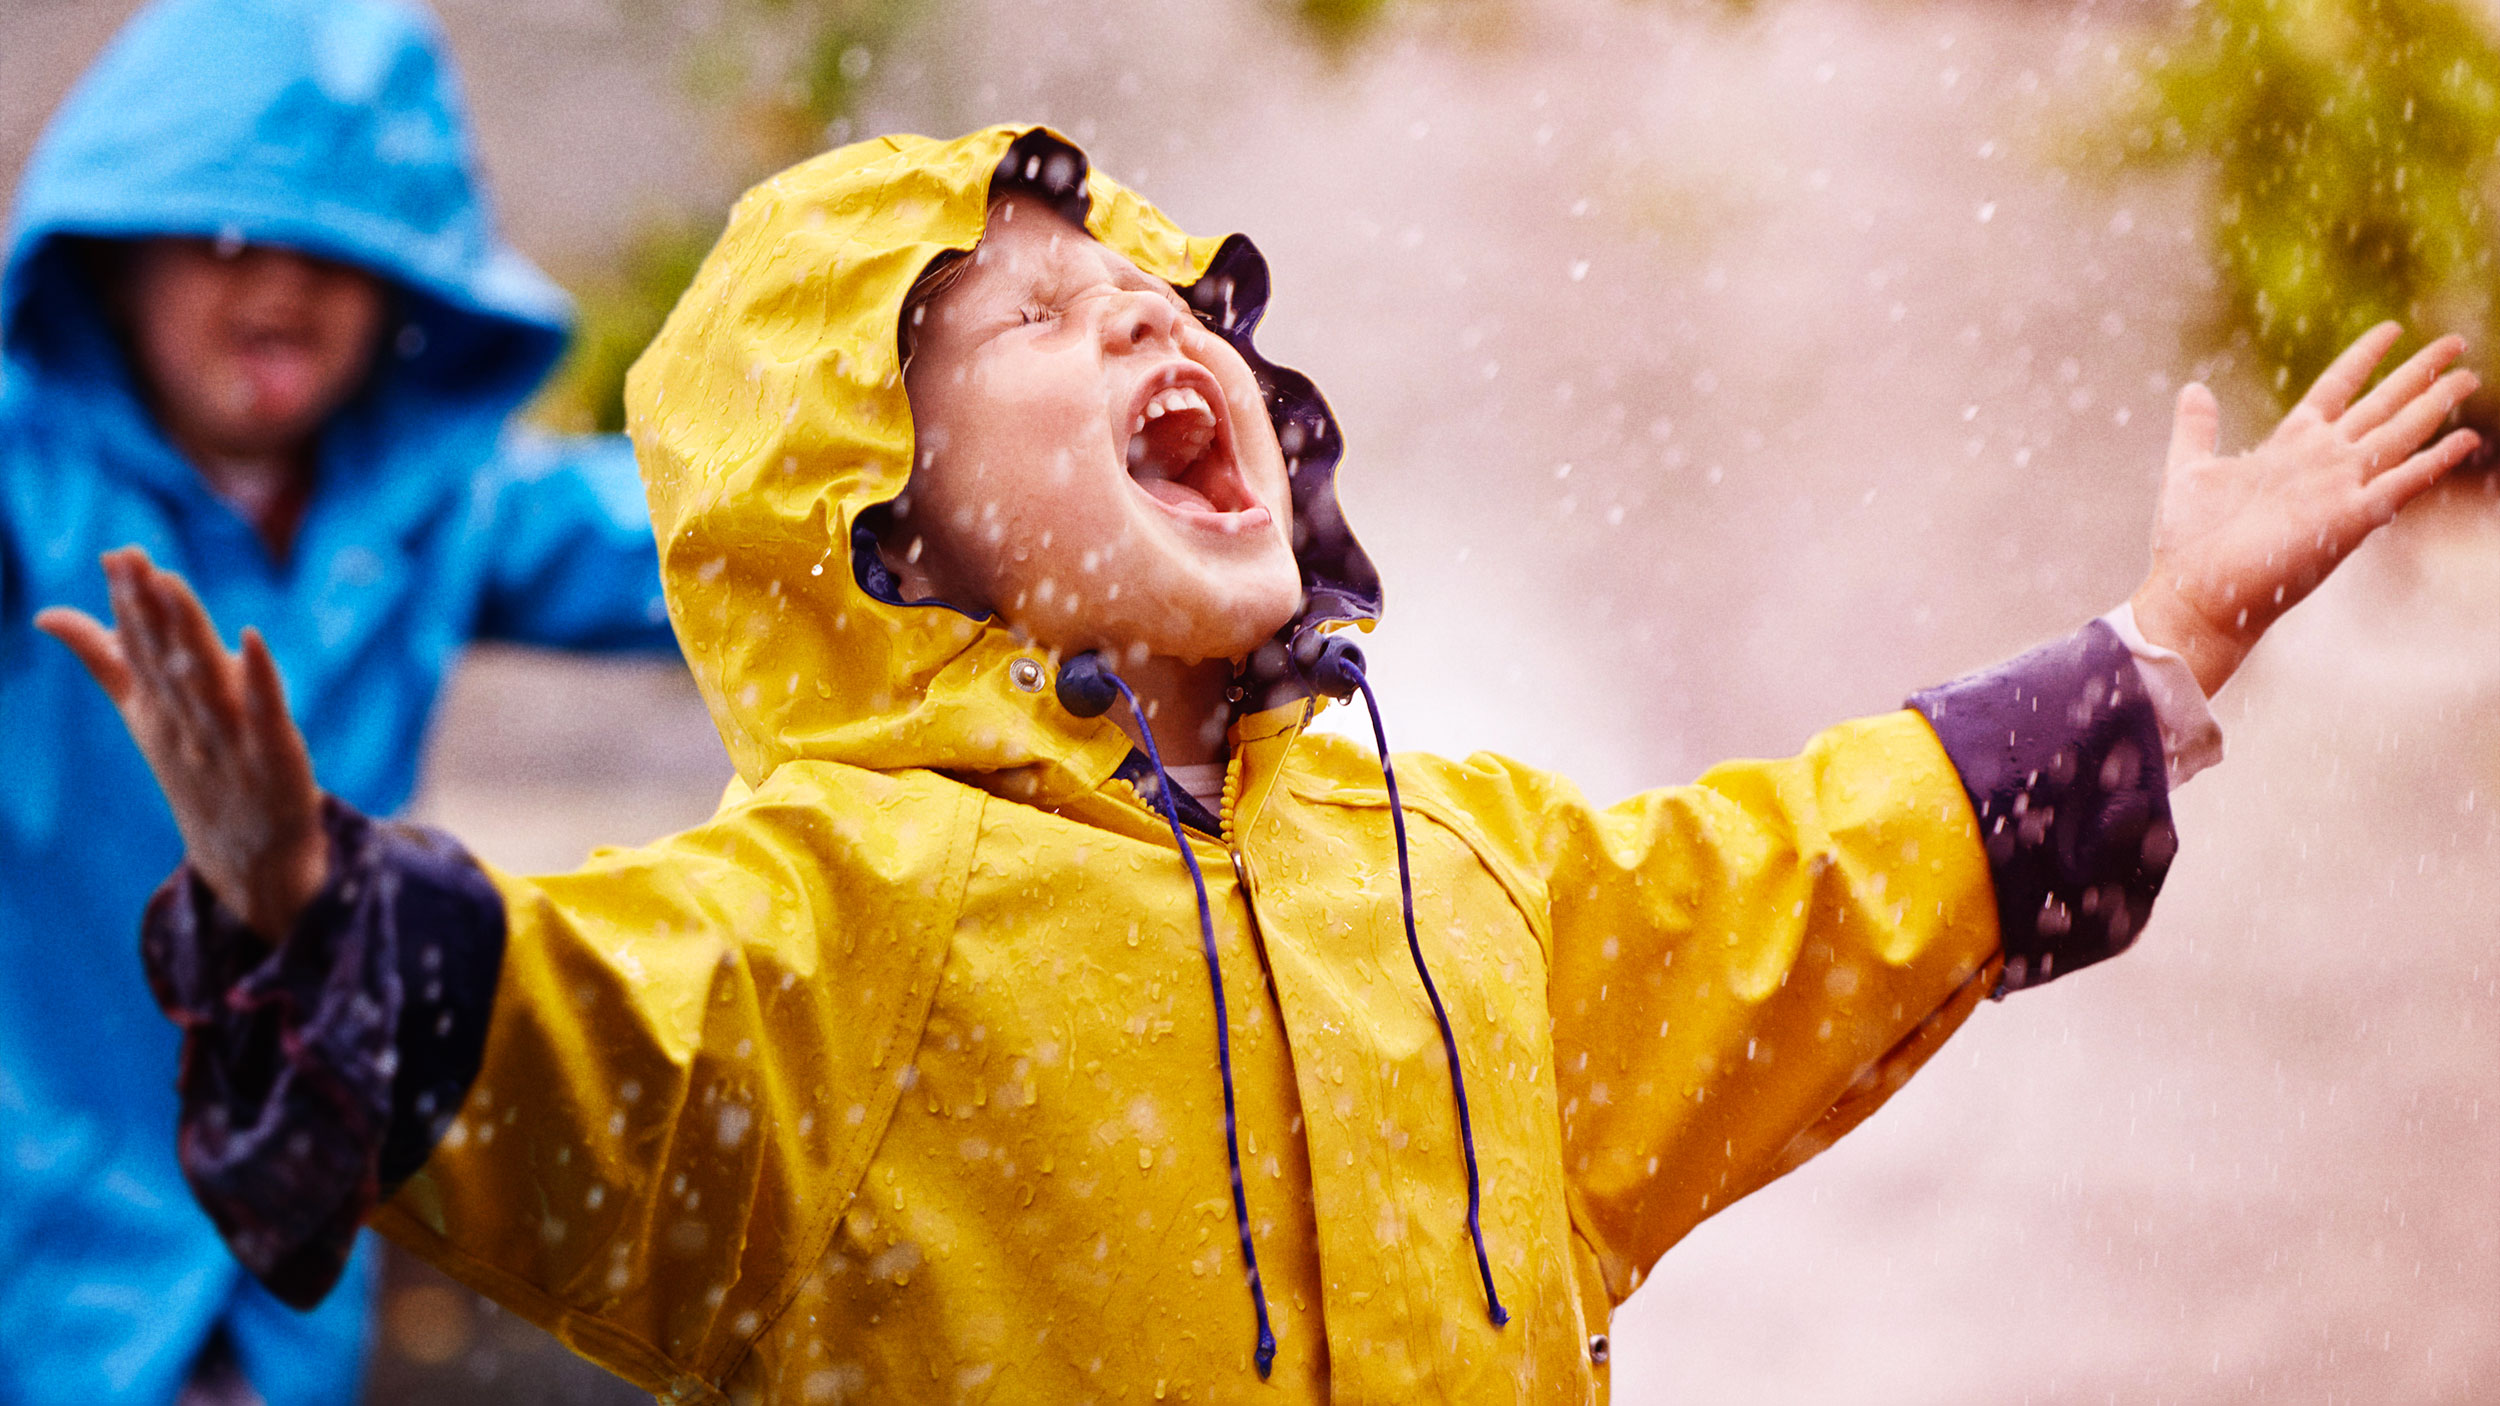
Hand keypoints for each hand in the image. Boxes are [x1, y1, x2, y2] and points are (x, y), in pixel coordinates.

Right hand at [37, 547, 326, 942]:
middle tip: (134, 557)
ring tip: (173, 584)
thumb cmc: (196, 770)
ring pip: (204, 681)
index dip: (128, 602)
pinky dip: (259, 677)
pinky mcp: (274, 754)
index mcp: (155, 709)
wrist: (247, 854)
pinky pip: (266, 712)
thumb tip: (48, 615)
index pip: (138, 649)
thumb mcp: (143, 715)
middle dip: (148, 609)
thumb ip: (105, 660)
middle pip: (164, 659)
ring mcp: (229, 740)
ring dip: (189, 633)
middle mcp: (186, 722)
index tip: (117, 554)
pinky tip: (253, 638)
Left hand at [2131, 323, 2479, 695]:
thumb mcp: (2189, 470)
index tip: (2393, 328)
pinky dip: (2432, 462)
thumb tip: (2194, 388)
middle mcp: (2321, 462)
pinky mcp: (2347, 520)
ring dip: (2434, 405)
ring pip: (2398, 435)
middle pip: (2380, 405)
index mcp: (2288, 446)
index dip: (2363, 357)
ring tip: (2469, 374)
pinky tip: (2465, 441)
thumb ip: (2196, 428)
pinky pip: (2401, 484)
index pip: (2336, 388)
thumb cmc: (2188, 541)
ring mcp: (2337, 488)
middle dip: (2419, 373)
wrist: (2194, 594)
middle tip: (2458, 340)